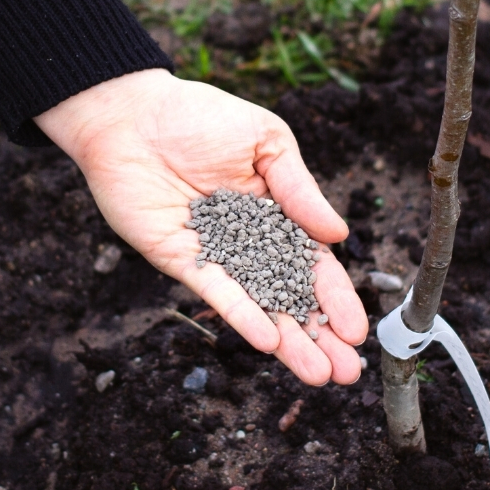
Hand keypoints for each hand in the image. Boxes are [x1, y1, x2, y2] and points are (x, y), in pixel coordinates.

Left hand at [36, 69, 366, 384]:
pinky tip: (267, 342)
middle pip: (290, 298)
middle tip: (346, 373)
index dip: (336, 299)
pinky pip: (217, 293)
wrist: (132, 114)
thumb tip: (338, 235)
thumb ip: (300, 191)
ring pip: (258, 306)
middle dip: (318, 336)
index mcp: (276, 215)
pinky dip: (242, 316)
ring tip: (318, 375)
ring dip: (287, 342)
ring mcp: (216, 256)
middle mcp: (248, 244)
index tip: (357, 331)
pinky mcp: (181, 260)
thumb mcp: (267, 143)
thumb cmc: (200, 117)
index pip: (313, 266)